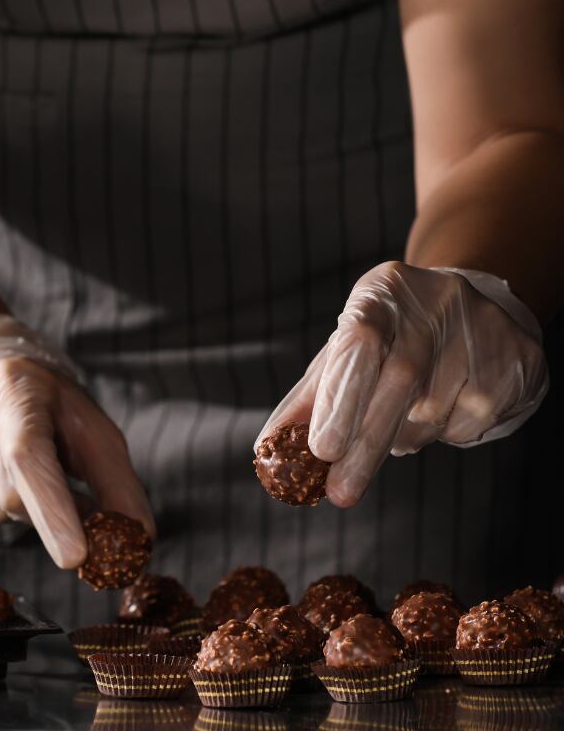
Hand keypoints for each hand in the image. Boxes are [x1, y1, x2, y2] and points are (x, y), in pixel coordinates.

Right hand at [0, 316, 154, 568]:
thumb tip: (137, 541)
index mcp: (18, 393)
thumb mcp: (87, 428)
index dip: (54, 513)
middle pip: (7, 500)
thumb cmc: (43, 403)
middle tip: (34, 470)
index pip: (32, 460)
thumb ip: (115, 483)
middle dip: (32, 504)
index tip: (76, 557)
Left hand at [257, 262, 547, 507]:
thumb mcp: (345, 351)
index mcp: (381, 293)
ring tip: (398, 424)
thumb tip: (267, 448)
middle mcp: (434, 303)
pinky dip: (445, 435)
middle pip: (399, 380)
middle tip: (340, 491)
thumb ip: (310, 397)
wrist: (471, 303)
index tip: (321, 450)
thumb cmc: (389, 336)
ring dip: (404, 437)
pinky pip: (471, 423)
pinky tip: (443, 410)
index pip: (358, 342)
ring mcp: (482, 328)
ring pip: (434, 412)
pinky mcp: (517, 358)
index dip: (340, 397)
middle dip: (365, 444)